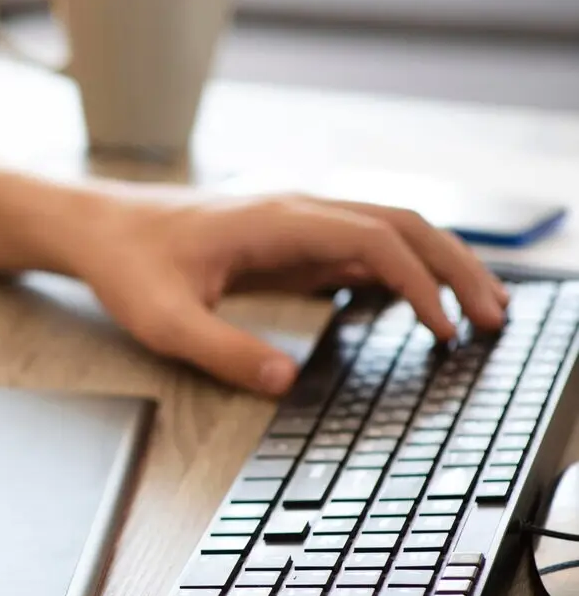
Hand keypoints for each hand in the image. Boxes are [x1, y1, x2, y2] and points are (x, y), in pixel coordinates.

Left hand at [57, 186, 509, 395]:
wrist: (100, 229)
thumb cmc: (128, 266)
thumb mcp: (166, 321)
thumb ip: (226, 352)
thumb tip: (288, 384)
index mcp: (276, 222)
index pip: (375, 240)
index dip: (421, 283)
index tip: (445, 329)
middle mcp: (297, 211)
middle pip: (403, 224)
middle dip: (457, 267)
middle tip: (496, 317)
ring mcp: (296, 222)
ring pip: (389, 229)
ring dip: (437, 263)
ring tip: (477, 310)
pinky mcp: (288, 239)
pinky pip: (359, 246)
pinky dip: (400, 269)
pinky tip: (416, 303)